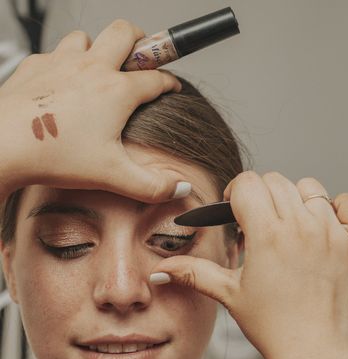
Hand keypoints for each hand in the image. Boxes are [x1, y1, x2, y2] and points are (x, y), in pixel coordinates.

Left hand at [0, 20, 185, 202]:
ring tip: (98, 72)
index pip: (157, 78)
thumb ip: (153, 186)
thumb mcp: (113, 177)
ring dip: (97, 49)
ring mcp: (61, 63)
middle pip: (125, 33)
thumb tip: (181, 188)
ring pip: (87, 38)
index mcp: (117, 91)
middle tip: (142, 58)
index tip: (173, 87)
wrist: (1, 146)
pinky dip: (64, 63)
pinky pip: (55, 53)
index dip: (170, 82)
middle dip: (140, 41)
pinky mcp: (35, 66)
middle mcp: (92, 69)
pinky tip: (63, 85)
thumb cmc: (54, 157)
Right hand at [151, 171, 347, 358]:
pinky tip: (326, 227)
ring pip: (311, 188)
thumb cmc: (275, 329)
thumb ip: (195, 273)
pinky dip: (340, 207)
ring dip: (298, 202)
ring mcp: (332, 233)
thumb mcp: (230, 296)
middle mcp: (301, 227)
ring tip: (293, 230)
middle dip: (263, 198)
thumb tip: (164, 268)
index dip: (237, 194)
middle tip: (262, 227)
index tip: (238, 210)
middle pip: (277, 182)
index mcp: (267, 234)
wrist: (315, 353)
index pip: (248, 183)